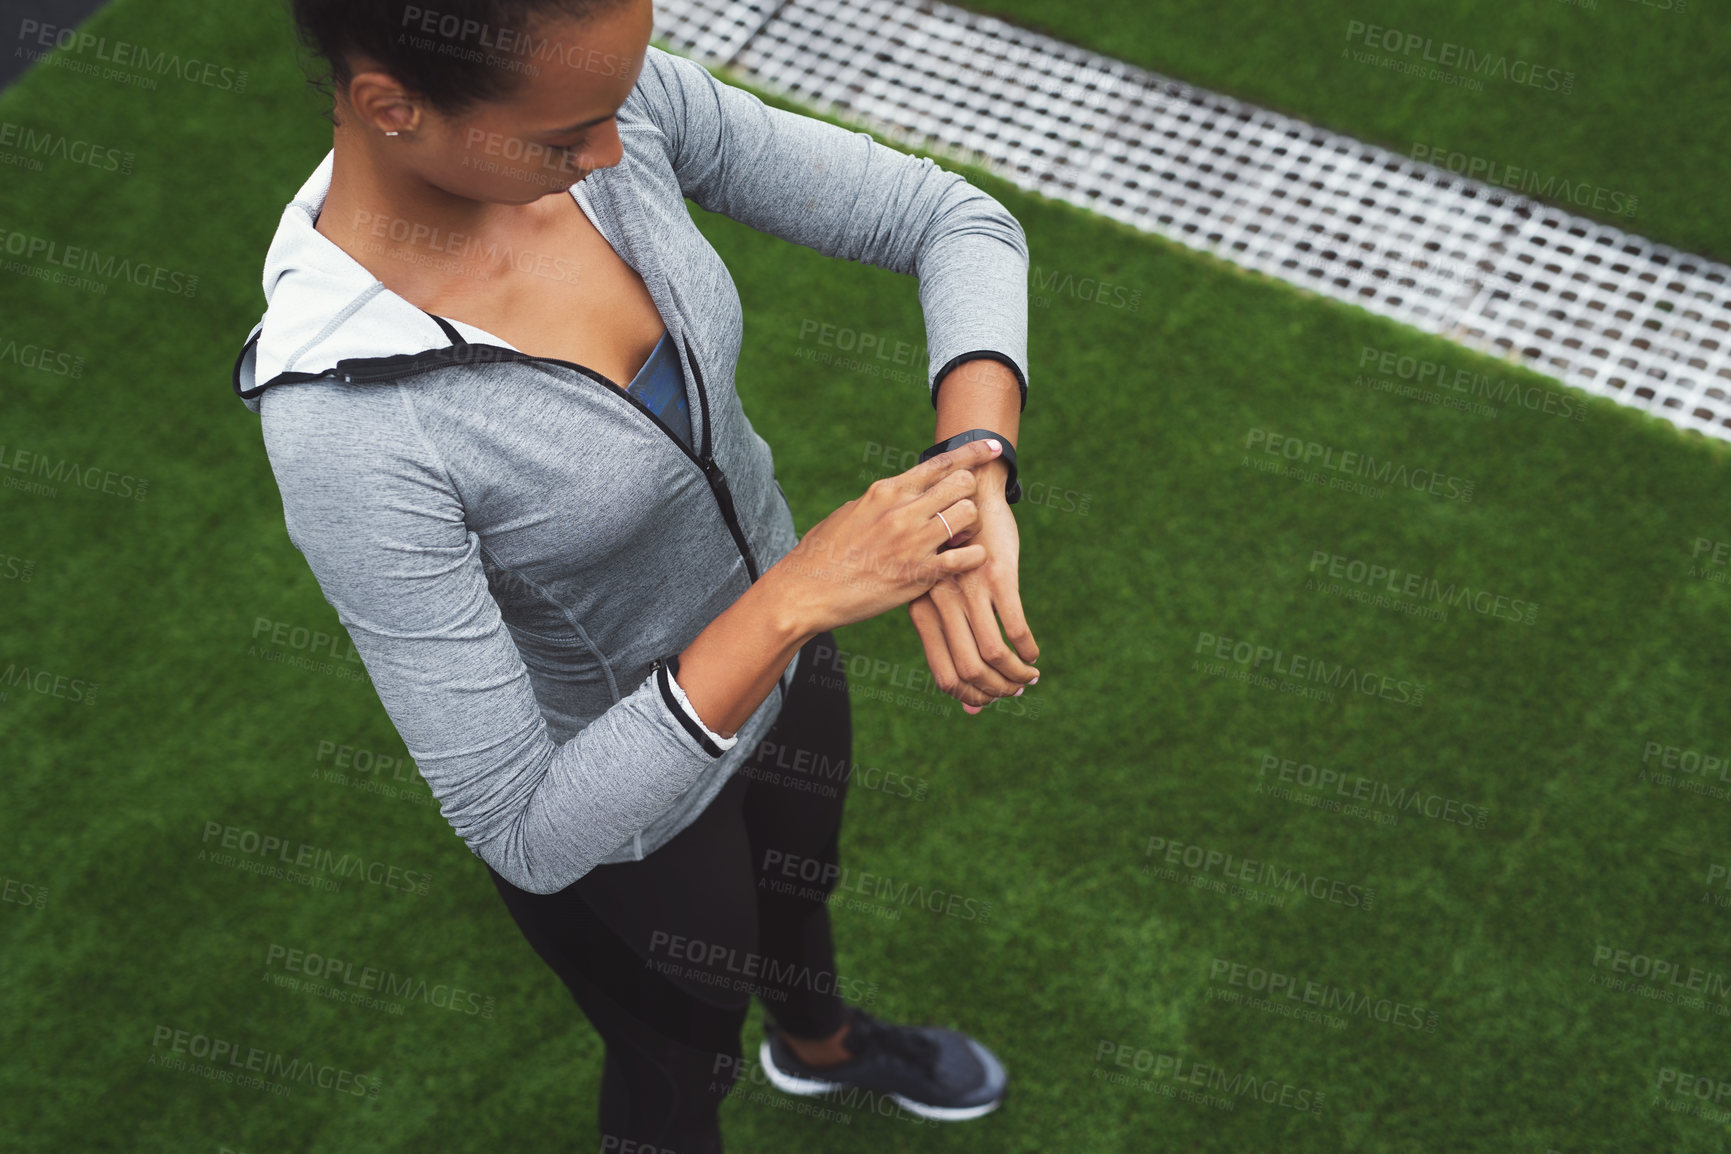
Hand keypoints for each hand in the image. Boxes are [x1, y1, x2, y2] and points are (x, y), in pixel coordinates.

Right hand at [770, 438, 1005, 634]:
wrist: (806, 590)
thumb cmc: (823, 553)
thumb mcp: (851, 512)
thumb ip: (883, 501)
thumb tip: (902, 494)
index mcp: (886, 490)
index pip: (940, 462)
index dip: (974, 453)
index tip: (995, 449)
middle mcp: (902, 509)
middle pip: (963, 483)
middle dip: (969, 496)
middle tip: (960, 514)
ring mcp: (912, 541)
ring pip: (968, 514)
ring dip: (970, 527)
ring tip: (957, 540)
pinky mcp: (918, 573)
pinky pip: (966, 556)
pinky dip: (972, 558)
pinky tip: (962, 563)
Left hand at [906, 463, 1038, 711]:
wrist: (966, 495)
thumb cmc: (951, 554)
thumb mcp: (939, 593)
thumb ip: (950, 646)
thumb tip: (969, 707)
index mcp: (923, 610)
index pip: (943, 674)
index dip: (968, 695)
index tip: (986, 701)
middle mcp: (942, 604)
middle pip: (969, 670)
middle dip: (996, 690)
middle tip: (1013, 693)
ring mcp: (969, 590)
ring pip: (994, 654)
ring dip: (1016, 675)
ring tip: (1027, 678)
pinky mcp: (996, 576)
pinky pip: (1015, 626)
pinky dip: (1027, 649)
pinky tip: (1033, 654)